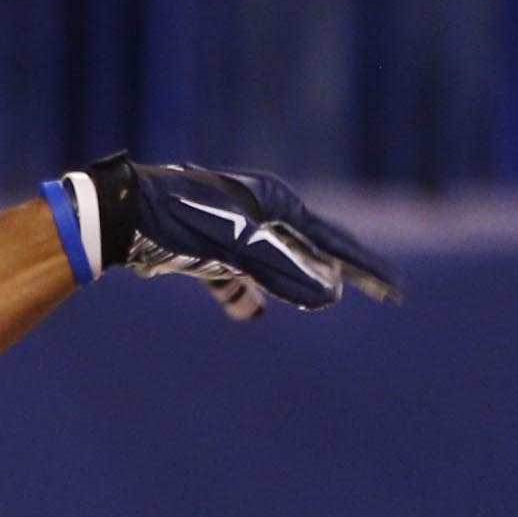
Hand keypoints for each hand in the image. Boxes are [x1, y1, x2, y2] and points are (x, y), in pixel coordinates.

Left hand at [59, 154, 401, 316]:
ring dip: (292, 288)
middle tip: (382, 293)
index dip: (366, 268)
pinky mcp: (205, 253)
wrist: (122, 215)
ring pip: (274, 268)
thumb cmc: (183, 221)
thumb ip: (283, 271)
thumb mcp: (238, 247)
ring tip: (317, 306)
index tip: (395, 290)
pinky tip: (249, 312)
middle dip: (341, 275)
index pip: (333, 242)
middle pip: (311, 252)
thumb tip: (331, 296)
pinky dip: (243, 297)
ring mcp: (233, 233)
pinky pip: (235, 280)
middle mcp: (259, 214)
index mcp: (276, 204)